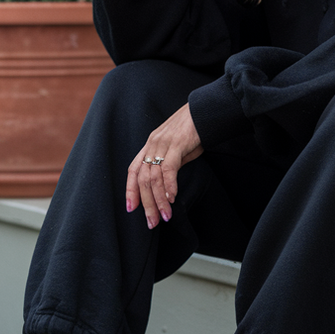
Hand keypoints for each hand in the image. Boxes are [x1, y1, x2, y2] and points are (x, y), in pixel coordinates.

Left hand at [126, 103, 202, 227]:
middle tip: (152, 222)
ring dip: (159, 200)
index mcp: (150, 145)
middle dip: (146, 204)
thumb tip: (168, 186)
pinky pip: (168, 169)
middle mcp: (152, 144)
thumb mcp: (178, 149)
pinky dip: (169, 186)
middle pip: (142, 179)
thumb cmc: (193, 130)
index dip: (130, 190)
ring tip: (165, 216)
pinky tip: (172, 198)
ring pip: (153, 177)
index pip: (133, 170)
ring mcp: (163, 143)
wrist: (204, 111)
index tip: (131, 208)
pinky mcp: (176, 144)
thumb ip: (170, 164)